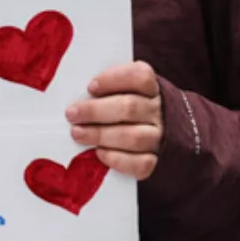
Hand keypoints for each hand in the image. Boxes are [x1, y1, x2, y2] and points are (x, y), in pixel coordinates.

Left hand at [65, 62, 164, 180]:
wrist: (167, 136)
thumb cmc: (134, 108)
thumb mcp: (127, 92)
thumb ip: (108, 90)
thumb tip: (79, 95)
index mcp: (152, 89)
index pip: (141, 76)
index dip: (115, 80)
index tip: (90, 86)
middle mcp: (159, 112)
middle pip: (129, 108)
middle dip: (95, 111)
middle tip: (72, 114)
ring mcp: (161, 138)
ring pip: (133, 137)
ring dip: (101, 135)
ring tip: (77, 133)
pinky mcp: (158, 162)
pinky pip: (141, 164)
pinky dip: (117, 159)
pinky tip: (99, 153)